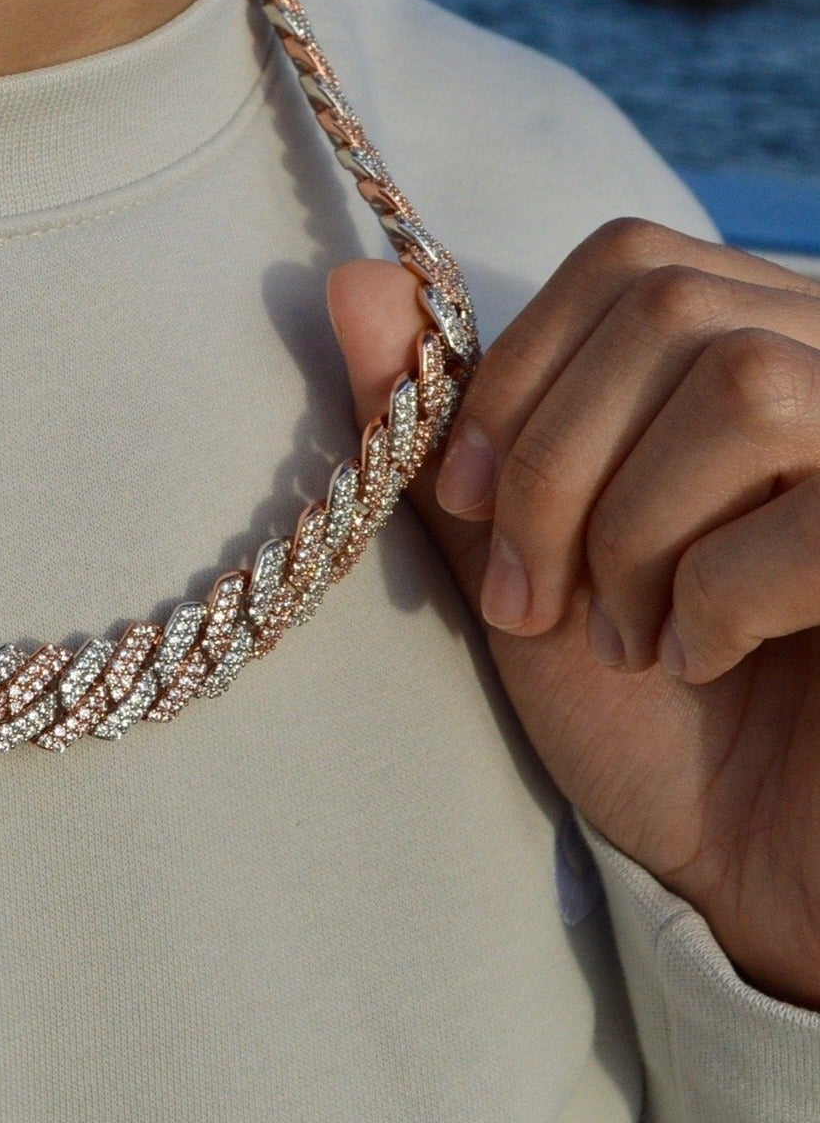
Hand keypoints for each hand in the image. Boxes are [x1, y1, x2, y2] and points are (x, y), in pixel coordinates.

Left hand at [332, 222, 819, 1008]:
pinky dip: (719, 594)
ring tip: (623, 637)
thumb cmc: (645, 708)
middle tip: (532, 595)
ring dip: (634, 529)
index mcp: (759, 342)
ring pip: (743, 390)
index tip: (463, 497)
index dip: (522, 367)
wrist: (757, 867)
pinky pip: (811, 520)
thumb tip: (355, 281)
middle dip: (557, 462)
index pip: (630, 262)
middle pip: (672, 312)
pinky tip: (703, 659)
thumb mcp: (512, 549)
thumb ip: (438, 422)